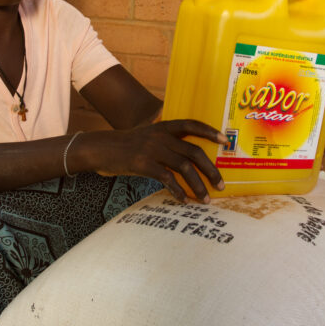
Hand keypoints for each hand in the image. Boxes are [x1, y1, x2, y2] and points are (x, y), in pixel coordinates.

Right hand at [79, 120, 226, 203]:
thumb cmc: (125, 145)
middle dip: (211, 170)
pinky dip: (178, 191)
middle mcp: (160, 136)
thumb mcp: (146, 135)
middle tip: (221, 185)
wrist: (99, 148)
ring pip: (184, 168)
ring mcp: (152, 149)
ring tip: (206, 200)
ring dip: (198, 185)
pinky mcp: (143, 163)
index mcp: (163, 127)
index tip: (225, 141)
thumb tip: (187, 156)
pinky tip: (184, 200)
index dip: (209, 132)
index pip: (191, 125)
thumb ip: (165, 140)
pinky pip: (167, 179)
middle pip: (194, 152)